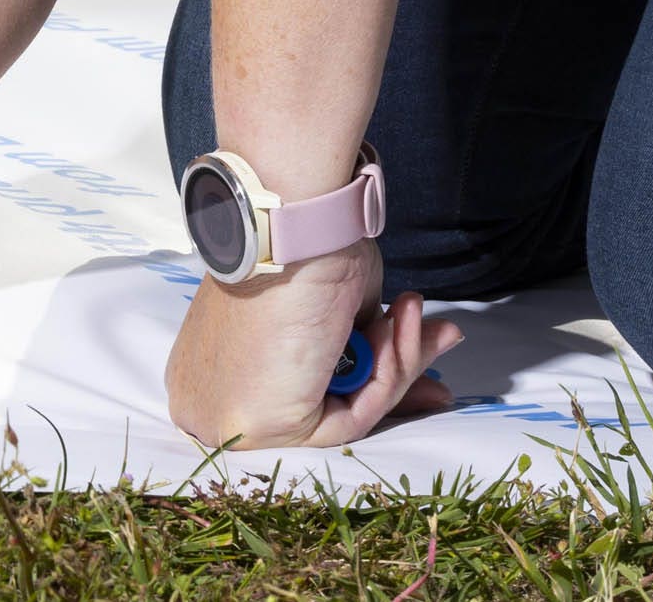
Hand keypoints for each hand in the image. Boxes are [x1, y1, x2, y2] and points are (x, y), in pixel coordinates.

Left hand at [165, 242, 461, 449]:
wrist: (286, 225)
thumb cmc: (300, 248)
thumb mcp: (329, 302)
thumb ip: (350, 339)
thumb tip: (392, 352)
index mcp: (212, 360)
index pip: (294, 385)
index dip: (365, 375)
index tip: (413, 358)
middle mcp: (209, 393)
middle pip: (319, 401)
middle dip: (396, 376)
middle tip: (442, 343)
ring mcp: (224, 415)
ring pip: (336, 410)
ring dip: (399, 361)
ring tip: (432, 321)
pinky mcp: (255, 428)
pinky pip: (342, 419)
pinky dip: (386, 377)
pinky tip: (405, 328)